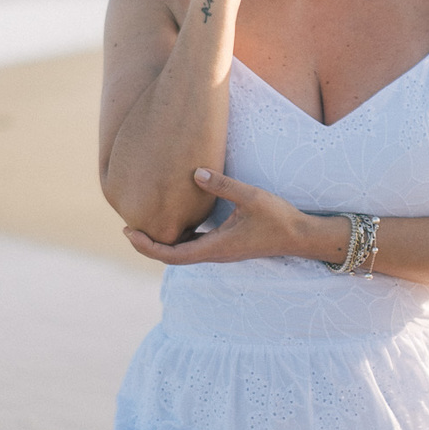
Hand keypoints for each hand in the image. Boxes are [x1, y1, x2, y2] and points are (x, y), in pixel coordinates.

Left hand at [123, 168, 345, 264]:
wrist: (301, 237)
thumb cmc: (278, 218)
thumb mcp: (251, 196)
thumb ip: (223, 185)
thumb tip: (195, 172)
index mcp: (215, 247)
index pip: (171, 255)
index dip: (147, 246)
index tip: (128, 232)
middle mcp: (214, 254)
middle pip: (171, 257)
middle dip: (148, 245)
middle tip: (127, 227)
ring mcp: (220, 252)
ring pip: (182, 253)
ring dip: (162, 242)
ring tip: (145, 223)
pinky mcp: (225, 246)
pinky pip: (194, 246)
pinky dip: (179, 238)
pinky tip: (176, 221)